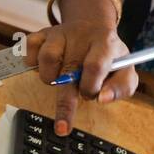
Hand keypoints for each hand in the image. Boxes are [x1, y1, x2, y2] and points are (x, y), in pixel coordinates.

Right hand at [24, 18, 137, 135]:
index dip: (90, 86)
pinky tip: (43, 65)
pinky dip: (31, 62)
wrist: (91, 26)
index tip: (90, 95)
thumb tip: (103, 99)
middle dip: (64, 103)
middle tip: (62, 127)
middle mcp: (80, 37)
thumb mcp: (125, 69)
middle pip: (67, 70)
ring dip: (50, 77)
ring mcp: (58, 35)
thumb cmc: (108, 55)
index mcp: (105, 44)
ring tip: (60, 79)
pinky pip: (28, 51)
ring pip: (46, 59)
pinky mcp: (41, 35)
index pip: (95, 65)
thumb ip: (122, 86)